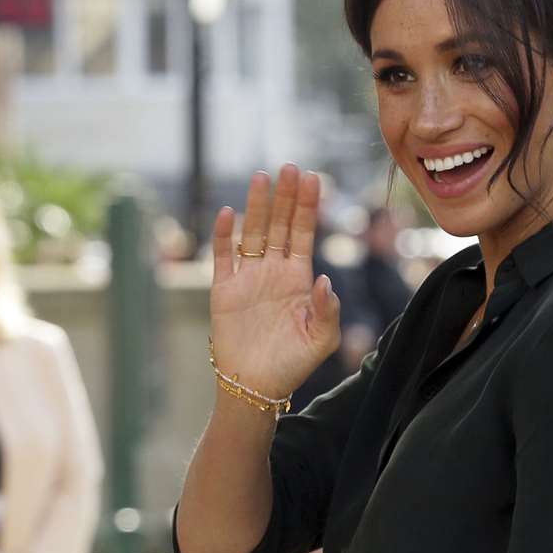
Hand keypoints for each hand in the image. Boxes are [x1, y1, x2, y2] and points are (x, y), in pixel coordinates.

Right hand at [211, 165, 340, 399]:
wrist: (257, 386)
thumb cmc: (293, 364)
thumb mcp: (322, 339)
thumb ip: (329, 310)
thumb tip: (325, 280)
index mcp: (299, 278)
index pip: (304, 233)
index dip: (308, 206)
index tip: (313, 178)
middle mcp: (274, 271)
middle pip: (281, 225)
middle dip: (286, 196)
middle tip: (289, 167)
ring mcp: (248, 278)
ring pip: (253, 233)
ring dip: (257, 206)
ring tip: (262, 177)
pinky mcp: (223, 290)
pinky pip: (223, 257)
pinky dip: (224, 235)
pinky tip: (229, 213)